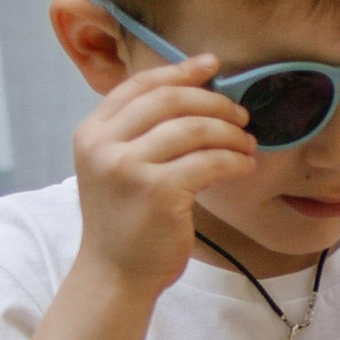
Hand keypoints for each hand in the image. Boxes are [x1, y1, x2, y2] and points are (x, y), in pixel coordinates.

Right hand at [70, 51, 256, 293]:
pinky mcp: (158, 192)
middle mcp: (104, 145)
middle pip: (169, 100)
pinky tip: (244, 166)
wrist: (116, 273)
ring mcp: (129, 168)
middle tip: (240, 116)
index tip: (212, 66)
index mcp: (92, 132)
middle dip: (212, 102)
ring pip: (193, 128)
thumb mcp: (117, 168)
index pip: (139, 85)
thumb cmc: (126, 220)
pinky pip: (208, 162)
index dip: (180, 71)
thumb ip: (140, 133)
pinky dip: (234, 160)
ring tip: (247, 145)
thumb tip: (196, 95)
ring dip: (229, 133)